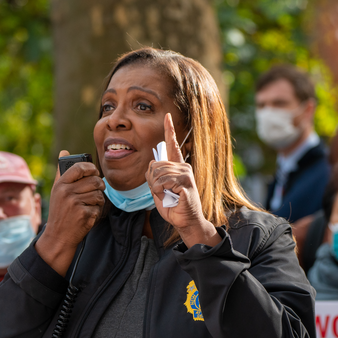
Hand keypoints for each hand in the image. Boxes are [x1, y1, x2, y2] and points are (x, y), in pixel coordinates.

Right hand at [36, 150, 104, 275]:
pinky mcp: (84, 214)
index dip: (91, 168)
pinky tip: (88, 214)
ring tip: (91, 204)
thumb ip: (61, 172)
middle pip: (93, 181)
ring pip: (98, 194)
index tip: (94, 172)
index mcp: (60, 184)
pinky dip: (96, 211)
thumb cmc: (60, 212)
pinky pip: (98, 207)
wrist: (58, 236)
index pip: (79, 168)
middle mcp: (67, 192)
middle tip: (98, 190)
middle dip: (99, 185)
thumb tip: (64, 151)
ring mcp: (75, 203)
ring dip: (98, 199)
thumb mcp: (57, 191)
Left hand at [145, 114, 220, 246]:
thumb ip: (154, 175)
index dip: (169, 129)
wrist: (185, 222)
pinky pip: (163, 182)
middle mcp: (183, 166)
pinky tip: (169, 197)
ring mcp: (186, 174)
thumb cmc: (172, 206)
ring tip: (167, 196)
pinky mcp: (186, 182)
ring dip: (156, 188)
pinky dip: (160, 191)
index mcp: (177, 166)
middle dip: (152, 181)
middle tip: (161, 192)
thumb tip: (152, 165)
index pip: (172, 144)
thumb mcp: (158, 189)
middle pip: (155, 165)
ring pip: (157, 174)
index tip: (167, 116)